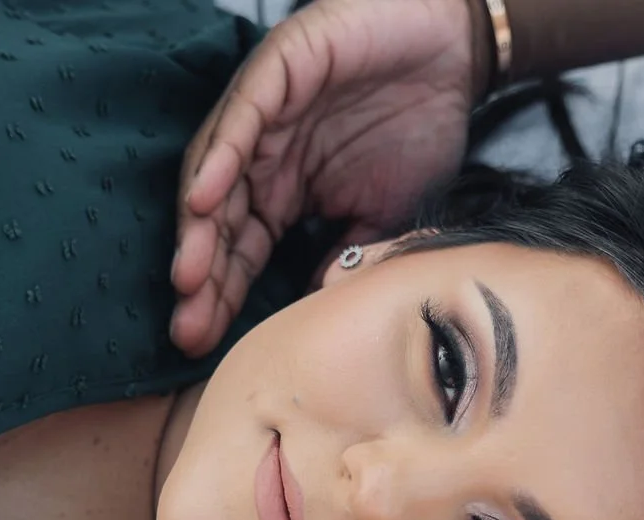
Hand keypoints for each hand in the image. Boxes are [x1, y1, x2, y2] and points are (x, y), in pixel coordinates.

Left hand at [169, 0, 484, 356]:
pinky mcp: (279, 70)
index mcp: (283, 193)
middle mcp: (264, 157)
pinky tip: (206, 202)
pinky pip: (242, 117)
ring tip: (188, 277)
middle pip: (219, 223)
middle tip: (187, 326)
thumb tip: (321, 306)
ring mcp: (267, 114)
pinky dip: (220, 158)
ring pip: (217, 174)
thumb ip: (351, 256)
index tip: (203, 344)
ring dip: (200, 227)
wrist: (455, 52)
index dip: (221, 297)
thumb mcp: (386, 212)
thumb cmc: (421, 126)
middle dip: (202, 277)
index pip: (242, 253)